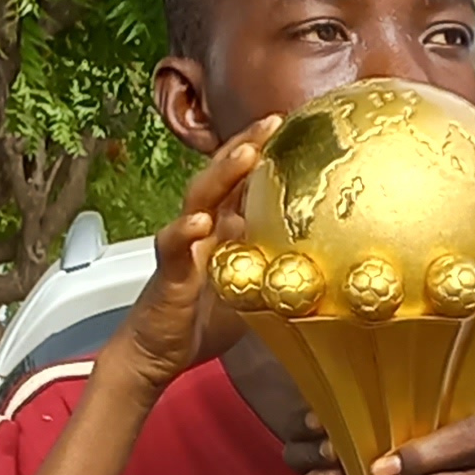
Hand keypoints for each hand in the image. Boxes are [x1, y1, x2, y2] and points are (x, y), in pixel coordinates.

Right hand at [119, 128, 275, 376]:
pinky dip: (186, 231)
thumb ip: (272, 267)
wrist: (156, 353)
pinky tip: (201, 221)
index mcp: (224, 229)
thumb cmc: (201, 320)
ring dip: (222, 175)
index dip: (266, 155)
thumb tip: (317, 258)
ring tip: (246, 154)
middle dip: (246, 145)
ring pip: (199, 198)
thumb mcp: (252, 291)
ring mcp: (184, 246)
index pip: (245, 182)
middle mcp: (203, 228)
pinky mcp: (168, 271)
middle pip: (222, 176)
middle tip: (274, 121)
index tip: (296, 129)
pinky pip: (175, 245)